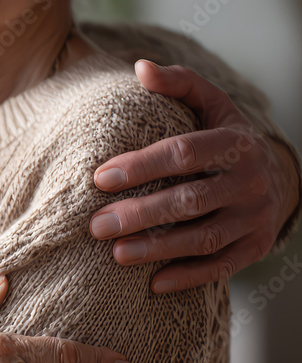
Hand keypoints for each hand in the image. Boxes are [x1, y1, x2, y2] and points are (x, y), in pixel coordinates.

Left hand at [89, 60, 300, 293]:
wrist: (277, 179)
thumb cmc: (224, 141)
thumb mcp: (211, 106)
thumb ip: (179, 84)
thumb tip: (140, 68)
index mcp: (235, 143)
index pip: (183, 153)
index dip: (140, 166)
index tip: (98, 179)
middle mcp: (249, 181)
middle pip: (189, 200)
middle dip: (139, 214)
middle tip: (96, 226)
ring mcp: (254, 217)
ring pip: (203, 238)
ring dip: (158, 248)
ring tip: (116, 255)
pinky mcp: (254, 247)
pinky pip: (220, 267)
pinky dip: (187, 277)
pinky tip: (152, 284)